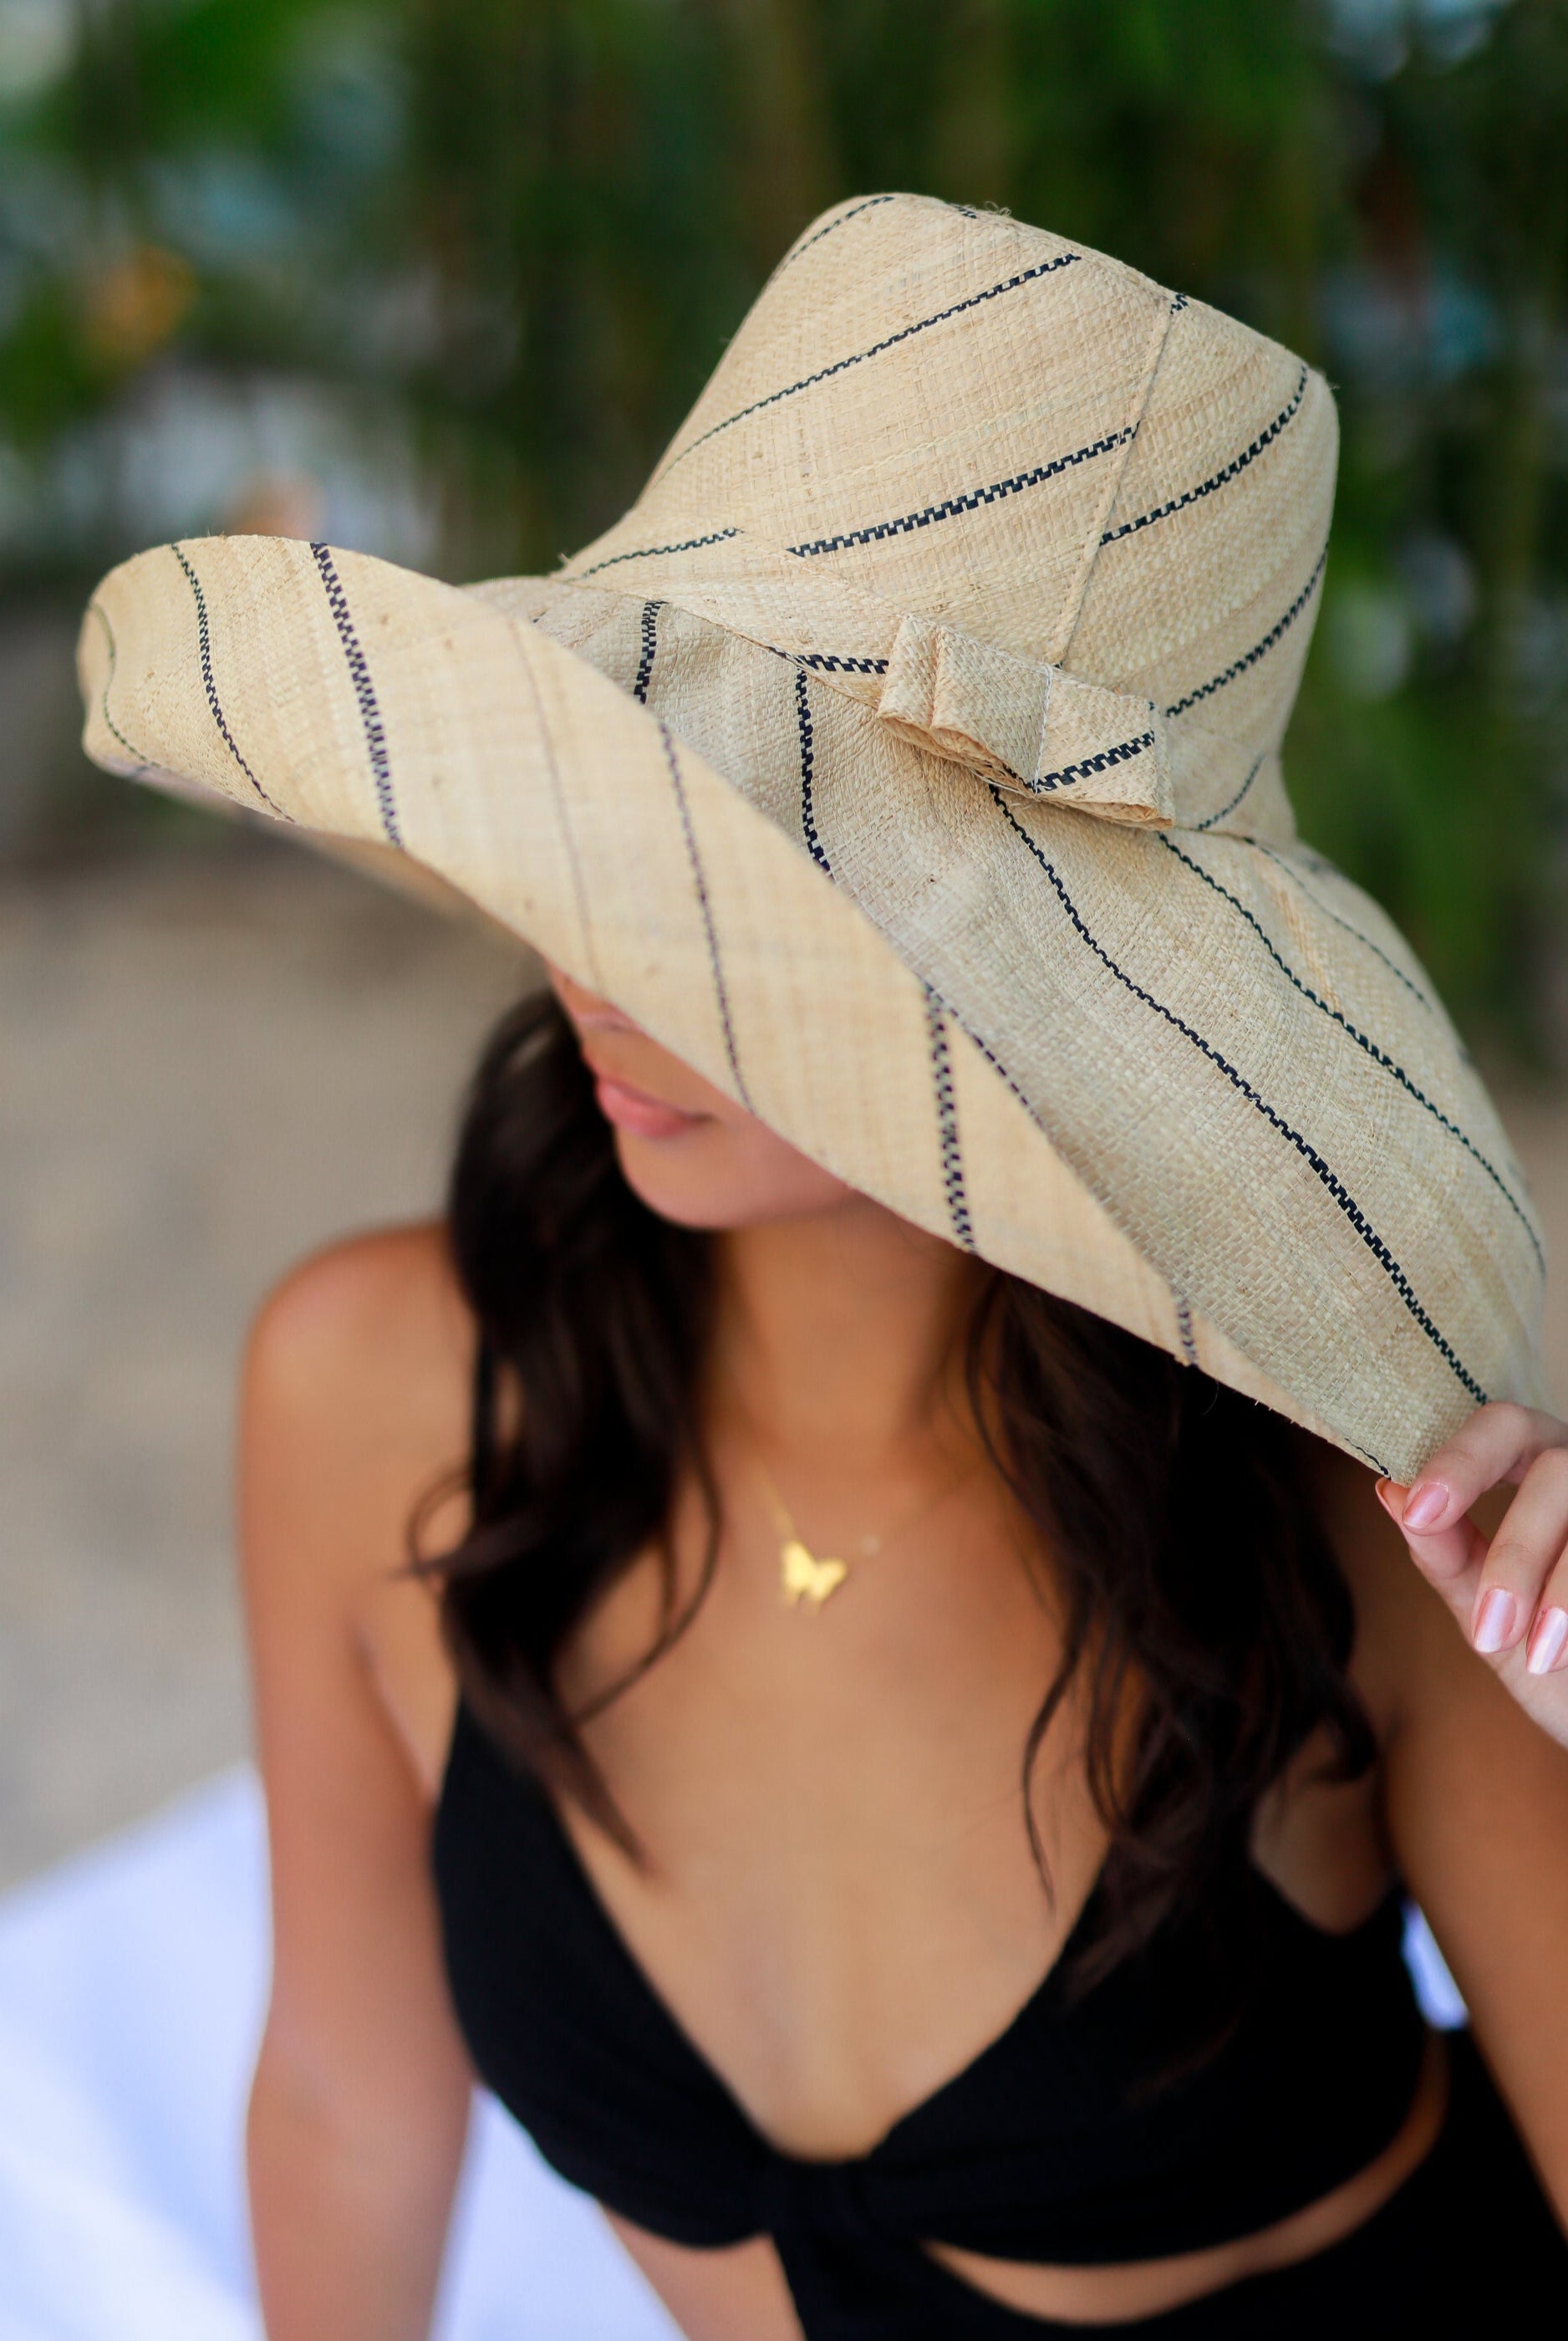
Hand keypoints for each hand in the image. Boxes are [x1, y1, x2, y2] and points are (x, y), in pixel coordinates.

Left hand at [1377, 1403, 1567, 1748]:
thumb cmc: (1561, 1670)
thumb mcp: (1494, 1618)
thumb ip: (1449, 1557)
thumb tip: (1390, 1491)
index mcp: (1544, 1472)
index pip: (1501, 1427)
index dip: (1460, 1460)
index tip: (1418, 1511)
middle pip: (1556, 1468)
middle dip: (1517, 1552)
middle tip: (1488, 1631)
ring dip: (1561, 1589)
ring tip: (1538, 1657)